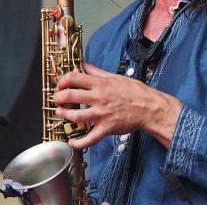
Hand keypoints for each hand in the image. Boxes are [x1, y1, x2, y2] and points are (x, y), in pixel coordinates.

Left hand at [52, 63, 182, 149]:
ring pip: (75, 117)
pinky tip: (72, 141)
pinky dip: (78, 142)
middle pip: (70, 96)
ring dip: (63, 115)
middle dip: (58, 98)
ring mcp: (102, 114)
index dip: (62, 81)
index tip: (61, 84)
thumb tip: (84, 64)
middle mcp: (99, 98)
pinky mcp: (106, 128)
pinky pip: (89, 138)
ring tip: (61, 114)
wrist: (149, 108)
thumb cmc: (135, 92)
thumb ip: (97, 71)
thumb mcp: (116, 76)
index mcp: (101, 84)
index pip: (74, 78)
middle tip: (57, 99)